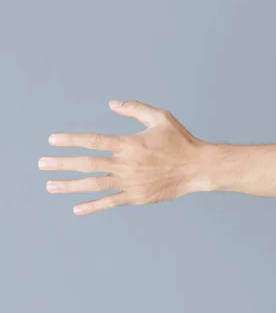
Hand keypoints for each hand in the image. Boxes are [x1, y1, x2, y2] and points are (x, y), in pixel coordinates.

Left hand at [39, 100, 214, 214]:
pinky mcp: (137, 197)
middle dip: (62, 164)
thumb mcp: (160, 118)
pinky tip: (77, 208)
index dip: (71, 140)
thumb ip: (135, 109)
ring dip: (70, 186)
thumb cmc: (181, 141)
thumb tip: (111, 104)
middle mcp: (126, 164)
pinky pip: (110, 202)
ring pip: (94, 185)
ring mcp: (130, 182)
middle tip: (41, 164)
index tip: (52, 140)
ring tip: (50, 186)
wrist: (198, 168)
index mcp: (129, 144)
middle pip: (87, 164)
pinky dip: (93, 206)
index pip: (93, 141)